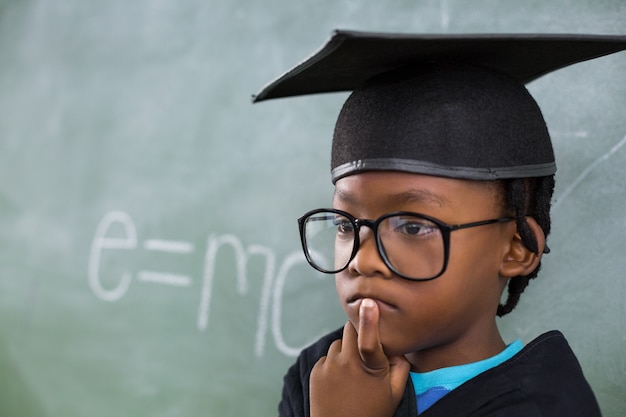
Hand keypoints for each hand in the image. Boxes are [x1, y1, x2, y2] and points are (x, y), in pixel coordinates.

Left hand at [310, 298, 409, 416]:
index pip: (368, 339)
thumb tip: (397, 348)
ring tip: (353, 374)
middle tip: (365, 352)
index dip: (369, 319)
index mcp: (370, 368)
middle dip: (358, 333)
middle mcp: (346, 363)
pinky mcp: (316, 371)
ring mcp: (329, 366)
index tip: (368, 302)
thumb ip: (401, 367)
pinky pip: (328, 357)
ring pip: (339, 344)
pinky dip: (334, 363)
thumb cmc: (372, 412)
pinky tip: (340, 381)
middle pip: (350, 330)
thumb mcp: (395, 394)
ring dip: (346, 351)